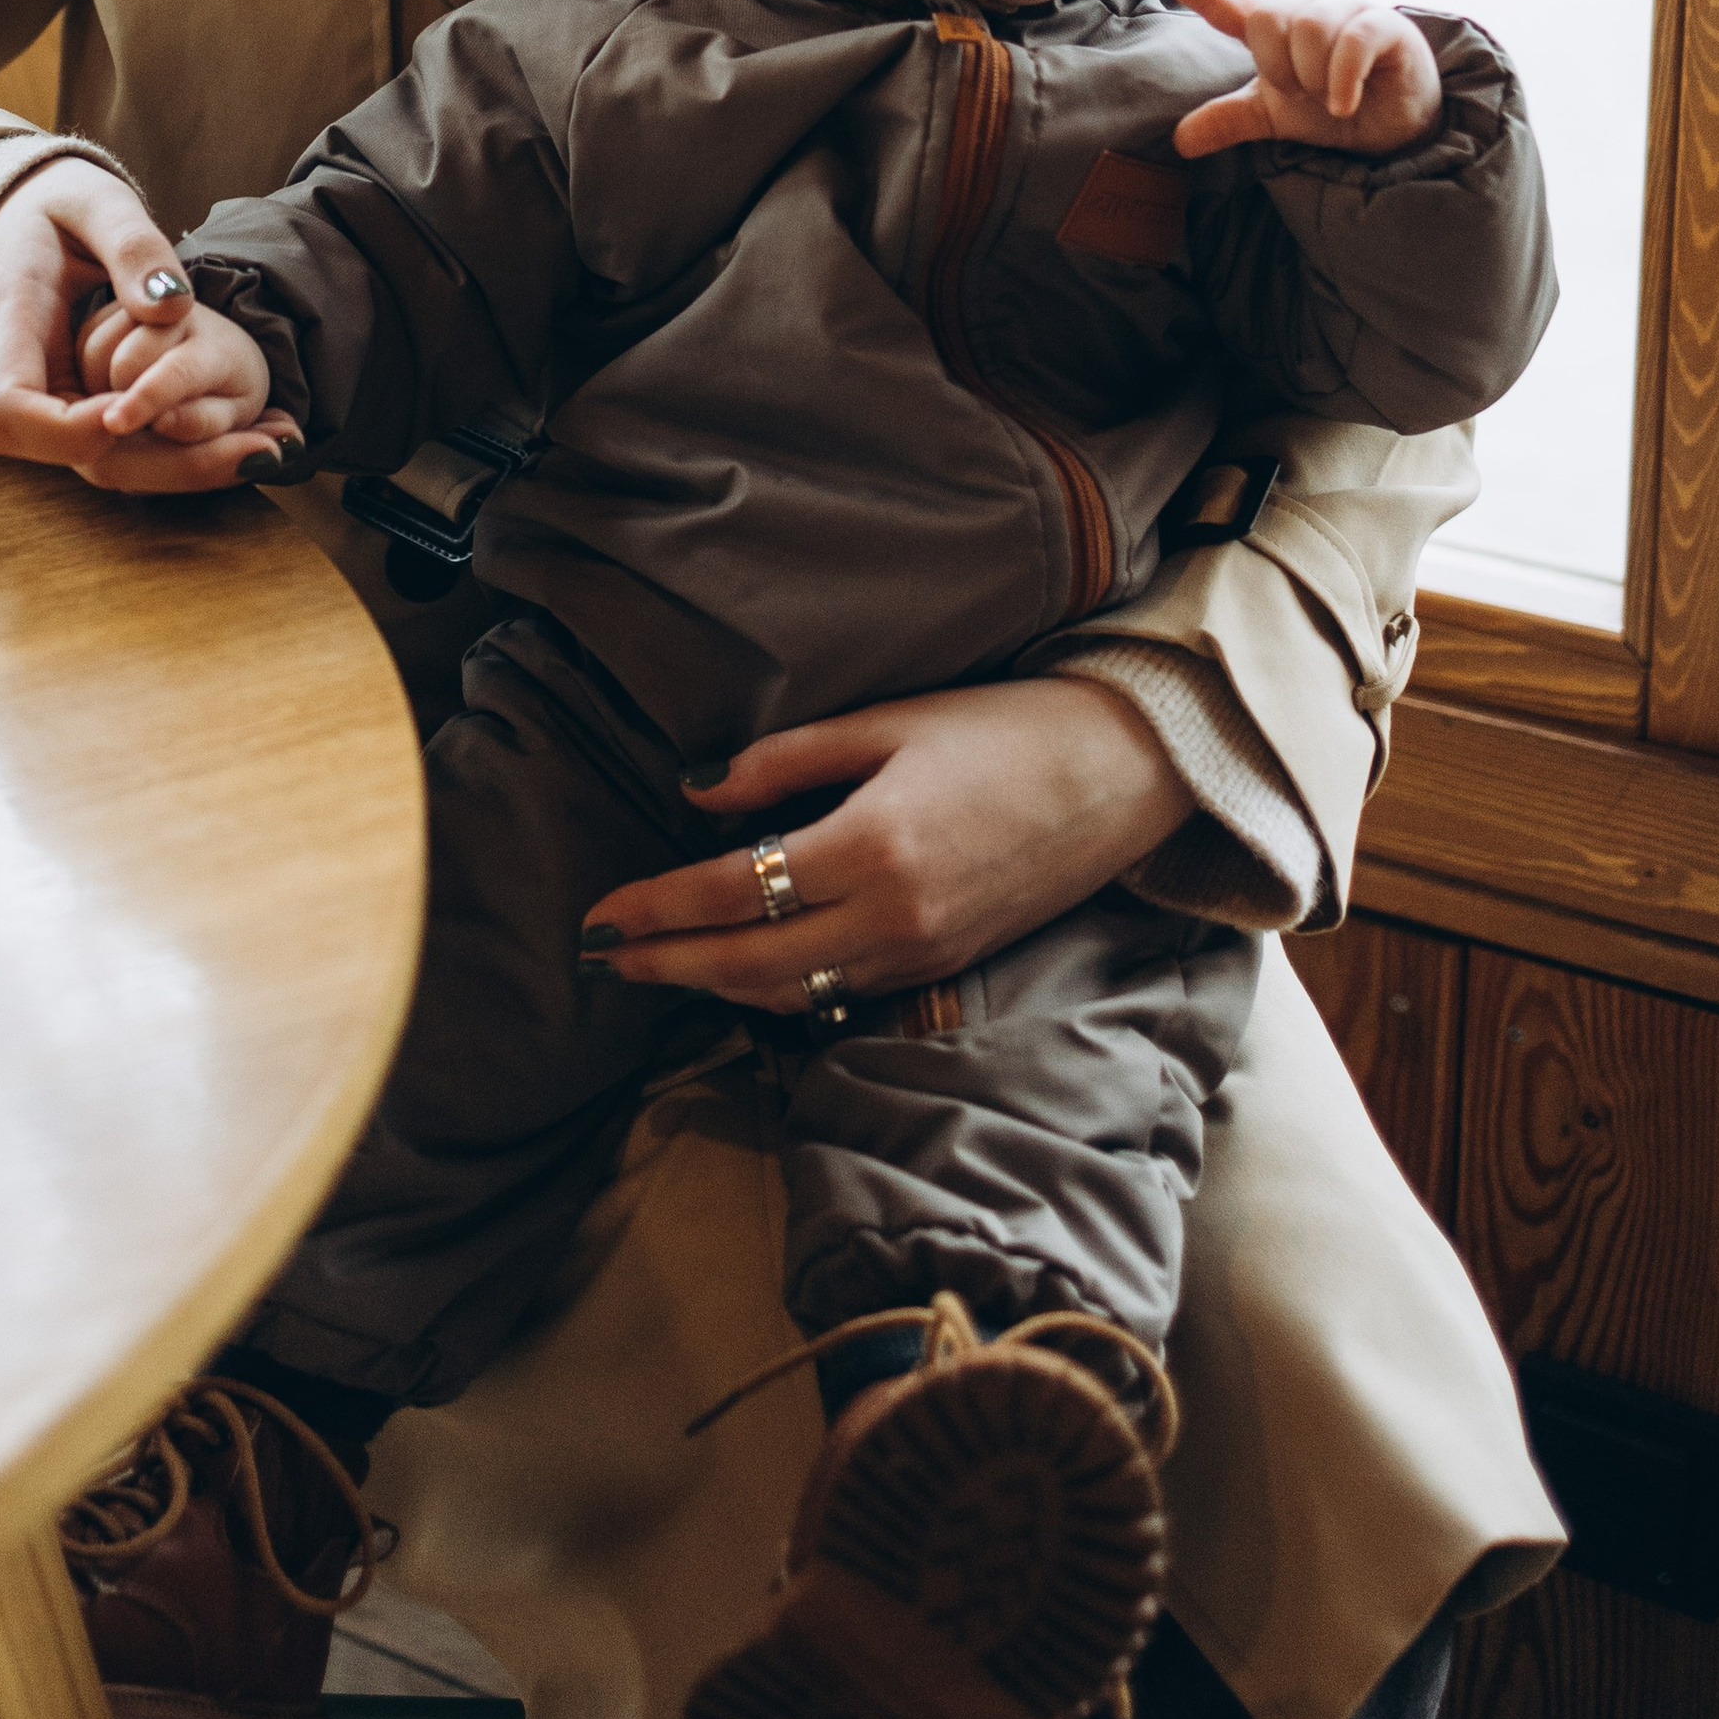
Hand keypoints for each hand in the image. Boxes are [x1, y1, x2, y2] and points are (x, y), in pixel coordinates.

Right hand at [0, 161, 291, 488]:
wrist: (25, 219)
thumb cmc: (56, 204)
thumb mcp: (95, 202)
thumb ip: (132, 247)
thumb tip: (171, 309)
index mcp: (11, 324)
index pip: (10, 413)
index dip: (67, 432)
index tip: (127, 412)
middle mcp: (27, 380)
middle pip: (72, 454)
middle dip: (166, 463)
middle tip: (257, 450)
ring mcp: (57, 400)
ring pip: (109, 460)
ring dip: (190, 464)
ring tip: (273, 447)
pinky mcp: (88, 404)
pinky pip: (132, 443)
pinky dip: (190, 448)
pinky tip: (254, 437)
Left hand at [578, 676, 1192, 1016]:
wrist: (1120, 775)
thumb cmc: (1001, 729)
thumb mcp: (886, 723)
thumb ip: (784, 763)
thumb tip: (695, 793)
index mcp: (872, 847)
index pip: (734, 892)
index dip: (657, 906)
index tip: (599, 913)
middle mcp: (893, 918)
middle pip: (750, 962)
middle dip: (667, 963)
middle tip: (600, 957)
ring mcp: (922, 952)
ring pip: (792, 993)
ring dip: (713, 986)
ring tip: (653, 969)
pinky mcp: (943, 964)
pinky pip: (840, 995)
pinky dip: (777, 992)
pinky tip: (739, 975)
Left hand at [1144, 0, 1442, 158]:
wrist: (1400, 128)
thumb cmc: (1335, 107)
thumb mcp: (1276, 117)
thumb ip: (1230, 119)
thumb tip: (1178, 140)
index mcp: (1274, 27)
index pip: (1224, 1)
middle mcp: (1306, 10)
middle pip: (1266, 19)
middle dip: (1279, 67)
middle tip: (1303, 92)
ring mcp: (1346, 12)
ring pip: (1307, 31)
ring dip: (1313, 77)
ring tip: (1330, 98)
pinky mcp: (1384, 25)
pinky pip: (1351, 44)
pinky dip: (1341, 81)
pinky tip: (1344, 103)